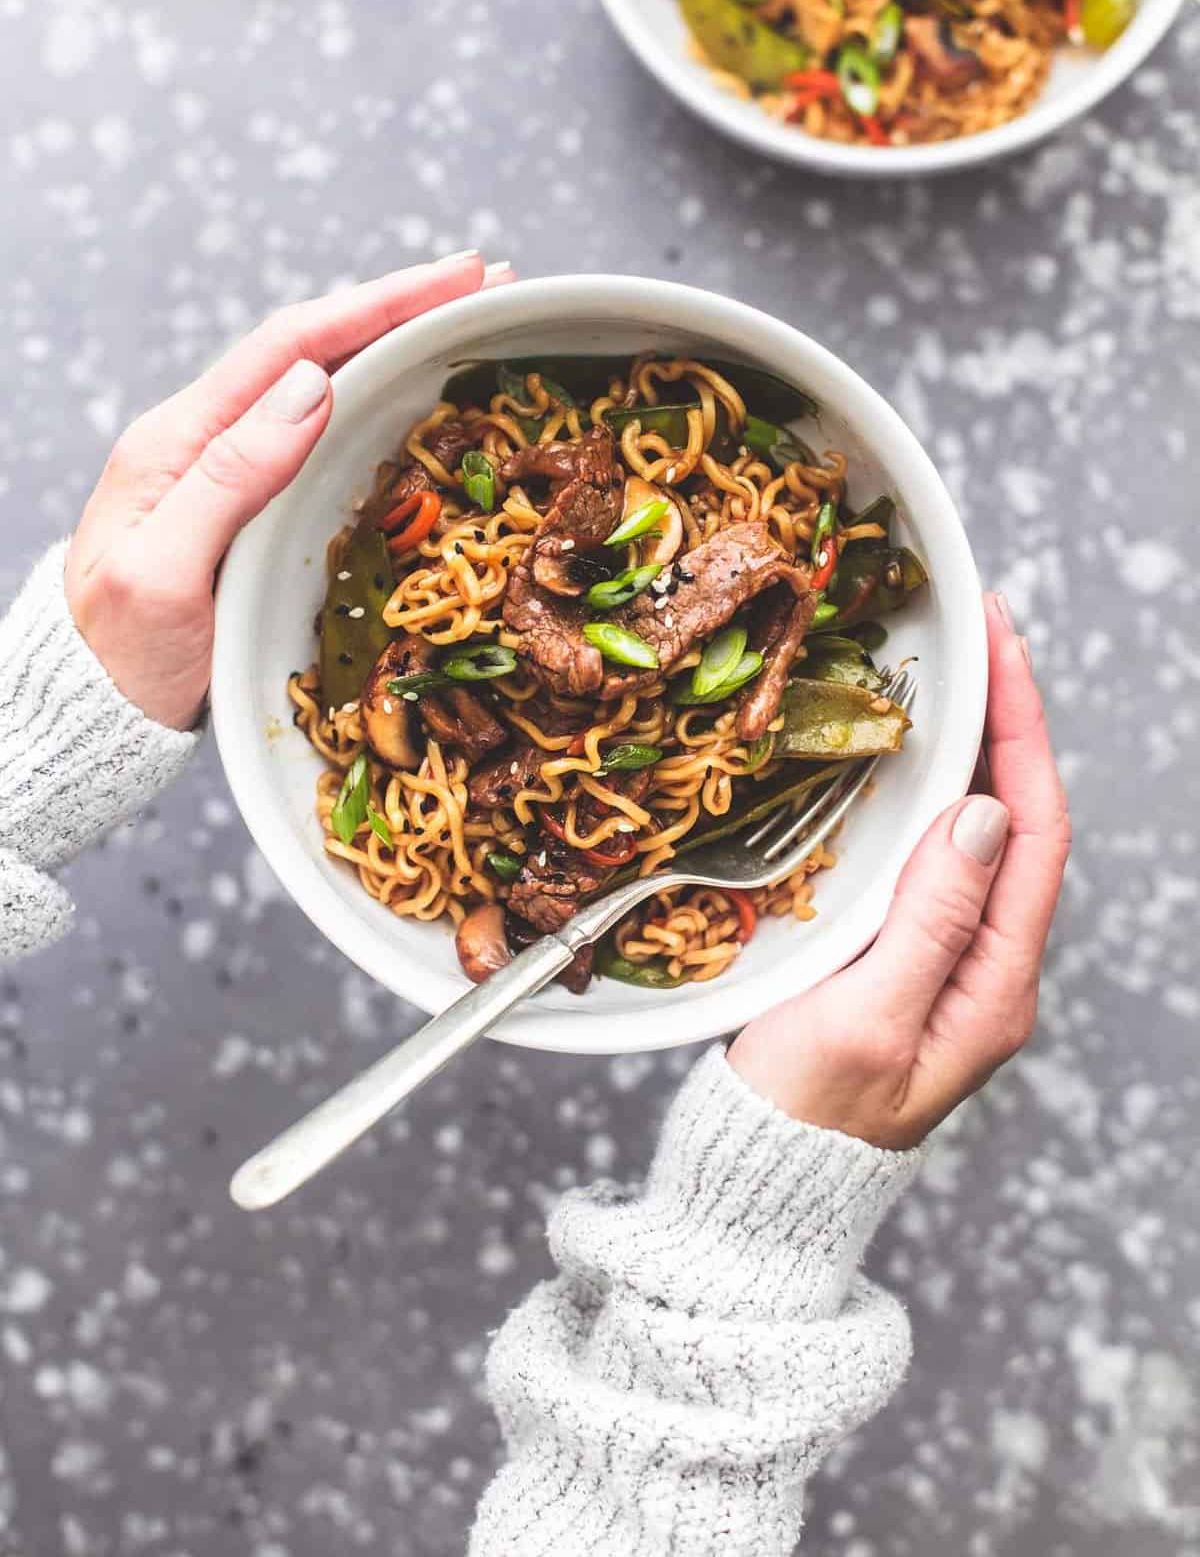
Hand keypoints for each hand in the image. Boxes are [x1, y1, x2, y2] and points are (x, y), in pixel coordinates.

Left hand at [65, 251, 512, 729]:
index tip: (460, 278)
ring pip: (325, 385)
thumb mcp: (164, 572)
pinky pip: (327, 435)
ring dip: (400, 346)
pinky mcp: (253, 507)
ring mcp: (231, 472)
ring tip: (473, 322)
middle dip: (405, 308)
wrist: (92, 710)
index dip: (379, 304)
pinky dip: (381, 400)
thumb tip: (313, 386)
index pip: (292, 344)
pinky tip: (420, 397)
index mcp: (180, 438)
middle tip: (494, 282)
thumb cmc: (120, 654)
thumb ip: (230, 477)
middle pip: (317, 349)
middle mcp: (208, 439)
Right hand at [729, 595, 1070, 1149]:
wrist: (761, 1185)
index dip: (1023, 727)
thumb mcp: (867, 1018)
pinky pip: (936, 858)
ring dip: (973, 750)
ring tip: (949, 673)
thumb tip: (984, 815)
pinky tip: (904, 762)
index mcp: (996, 982)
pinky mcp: (905, 960)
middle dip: (1007, 720)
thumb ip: (929, 919)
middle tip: (974, 634)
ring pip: (979, 835)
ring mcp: (950, 963)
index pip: (1035, 828)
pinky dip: (929, 794)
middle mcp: (988, 966)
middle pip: (1019, 821)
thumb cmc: (803, 1117)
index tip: (999, 644)